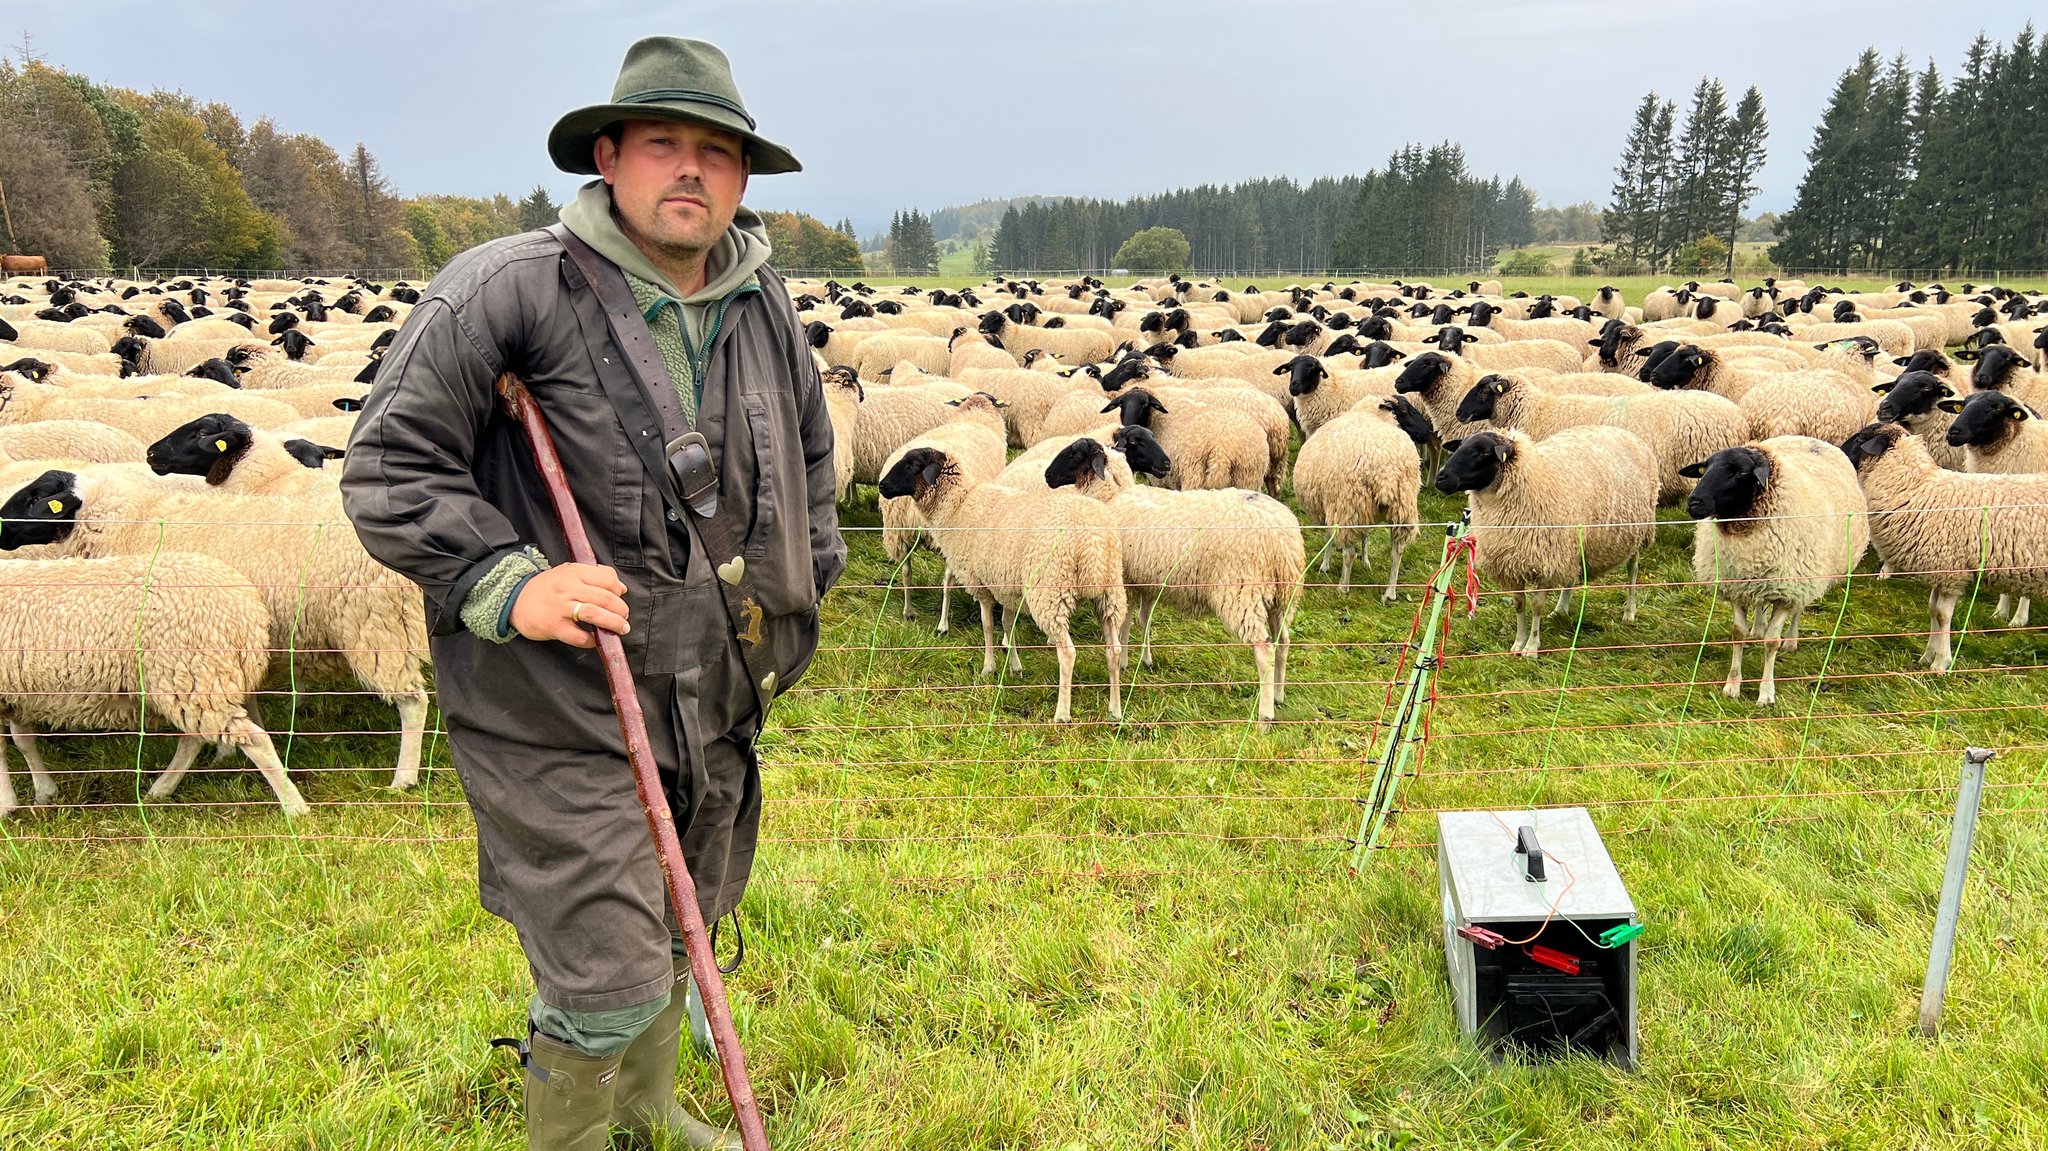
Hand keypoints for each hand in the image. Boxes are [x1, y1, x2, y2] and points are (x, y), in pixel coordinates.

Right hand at [509, 563, 628, 647]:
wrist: (514, 599)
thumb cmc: (545, 588)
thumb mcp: (567, 573)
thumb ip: (594, 576)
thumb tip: (621, 588)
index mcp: (573, 572)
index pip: (607, 578)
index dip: (618, 590)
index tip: (620, 598)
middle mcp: (568, 588)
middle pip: (605, 597)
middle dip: (620, 610)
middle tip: (624, 618)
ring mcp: (560, 607)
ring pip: (594, 614)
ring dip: (613, 623)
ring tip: (621, 629)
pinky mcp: (553, 626)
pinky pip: (578, 636)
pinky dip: (590, 640)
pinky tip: (594, 641)